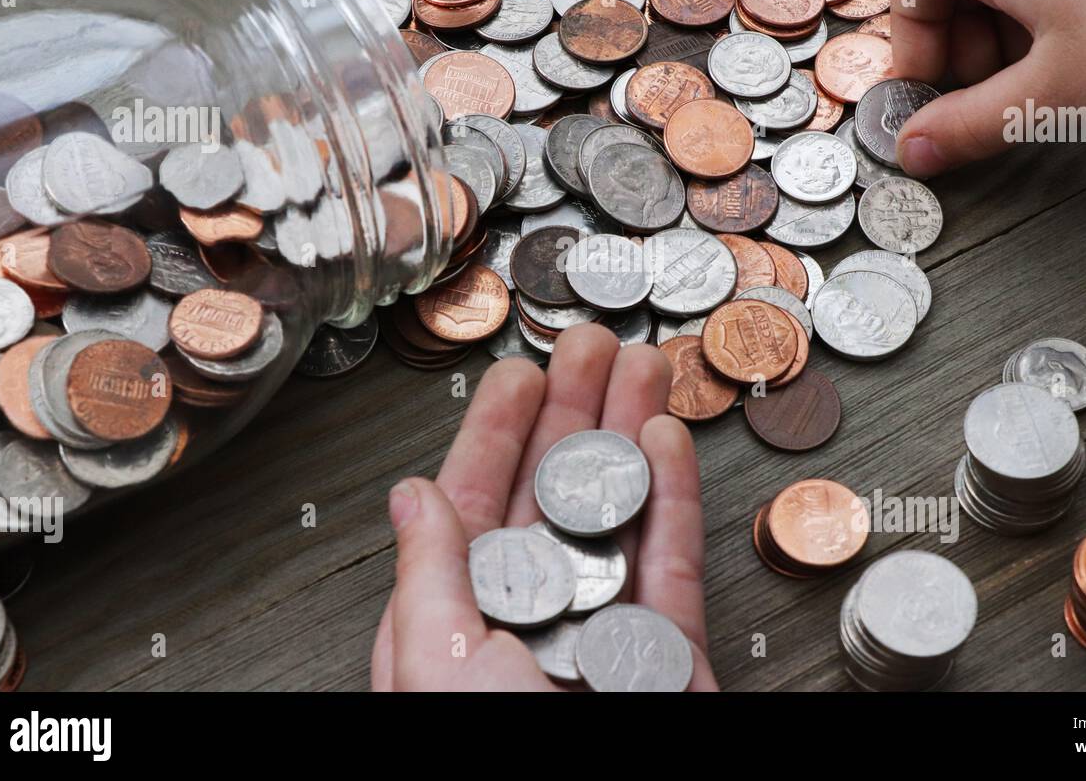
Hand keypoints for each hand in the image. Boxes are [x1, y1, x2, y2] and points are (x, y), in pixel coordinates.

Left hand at [370, 322, 718, 690]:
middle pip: (554, 495)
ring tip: (642, 368)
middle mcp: (530, 621)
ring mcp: (603, 637)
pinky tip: (666, 442)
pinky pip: (673, 565)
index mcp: (459, 622)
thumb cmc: (493, 755)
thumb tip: (411, 496)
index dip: (497, 432)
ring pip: (618, 516)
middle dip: (575, 410)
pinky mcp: (669, 656)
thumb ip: (428, 577)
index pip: (476, 505)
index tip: (519, 375)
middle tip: (592, 345)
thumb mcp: (436, 663)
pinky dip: (674, 499)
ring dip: (629, 435)